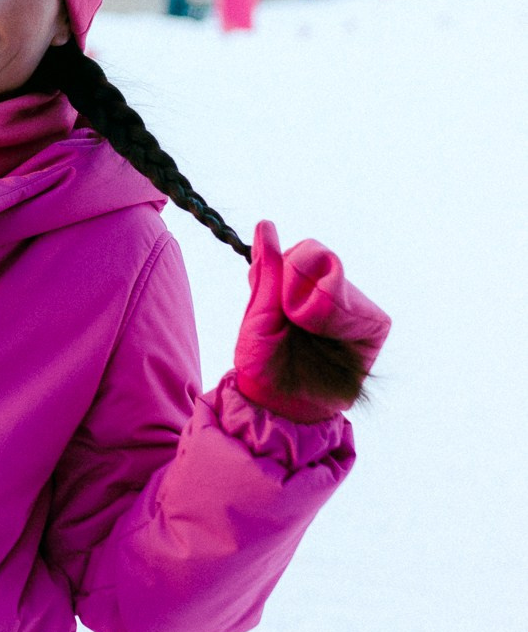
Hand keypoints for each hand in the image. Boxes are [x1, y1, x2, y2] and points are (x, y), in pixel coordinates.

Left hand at [234, 220, 390, 422]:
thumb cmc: (264, 364)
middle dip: (294, 287)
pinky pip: (359, 306)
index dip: (286, 271)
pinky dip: (334, 318)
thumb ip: (266, 272)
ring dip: (312, 308)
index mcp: (298, 283)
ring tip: (305, 335)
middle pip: (319, 256)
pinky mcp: (374, 324)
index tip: (279, 304)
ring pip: (337, 278)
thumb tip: (266, 224)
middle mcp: (330, 289)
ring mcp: (354, 305)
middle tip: (290, 321)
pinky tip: (324, 337)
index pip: (304, 250)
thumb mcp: (257, 315)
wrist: (280, 406)